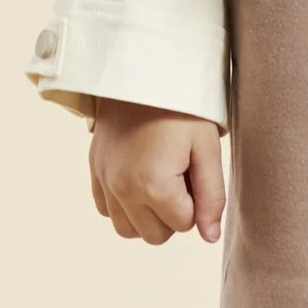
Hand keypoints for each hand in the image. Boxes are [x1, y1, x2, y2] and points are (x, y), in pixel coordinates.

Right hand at [89, 100, 226, 244]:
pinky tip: (139, 178)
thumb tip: (210, 238)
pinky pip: (106, 209)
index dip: (197, 202)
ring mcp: (104, 180)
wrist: (145, 69)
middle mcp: (123, 189)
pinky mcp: (94, 169)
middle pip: (155, 235)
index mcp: (154, 186)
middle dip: (173, 214)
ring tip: (160, 180)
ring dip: (147, 215)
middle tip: (180, 176)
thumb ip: (212, 197)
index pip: (184, 225)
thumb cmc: (183, 107)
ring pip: (128, 229)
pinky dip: (124, 204)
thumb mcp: (207, 148)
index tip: (195, 170)